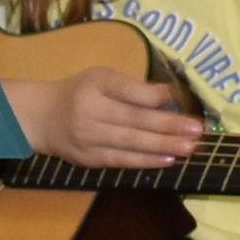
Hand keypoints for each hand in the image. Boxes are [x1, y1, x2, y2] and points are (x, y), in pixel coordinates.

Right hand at [14, 69, 200, 169]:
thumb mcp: (102, 78)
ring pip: (132, 144)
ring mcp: (89, 139)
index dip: (155, 97)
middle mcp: (91, 112)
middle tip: (197, 130)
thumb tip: (168, 97)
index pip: (130, 92)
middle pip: (135, 120)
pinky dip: (146, 161)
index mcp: (96, 85)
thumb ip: (132, 87)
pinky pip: (122, 161)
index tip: (177, 98)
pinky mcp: (89, 159)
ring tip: (190, 147)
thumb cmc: (80, 92)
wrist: (42, 117)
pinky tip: (168, 159)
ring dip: (164, 146)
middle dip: (169, 126)